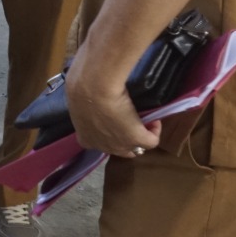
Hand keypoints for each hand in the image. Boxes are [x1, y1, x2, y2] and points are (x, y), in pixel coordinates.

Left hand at [64, 40, 162, 157]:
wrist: (93, 87)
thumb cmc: (81, 87)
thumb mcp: (80, 98)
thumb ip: (86, 103)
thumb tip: (89, 95)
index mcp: (85, 138)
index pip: (99, 142)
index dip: (108, 132)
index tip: (114, 117)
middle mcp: (102, 147)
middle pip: (118, 149)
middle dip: (125, 137)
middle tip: (130, 120)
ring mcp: (120, 146)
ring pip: (135, 148)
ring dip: (141, 135)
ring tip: (143, 120)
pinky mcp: (136, 139)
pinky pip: (151, 141)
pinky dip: (155, 131)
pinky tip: (154, 119)